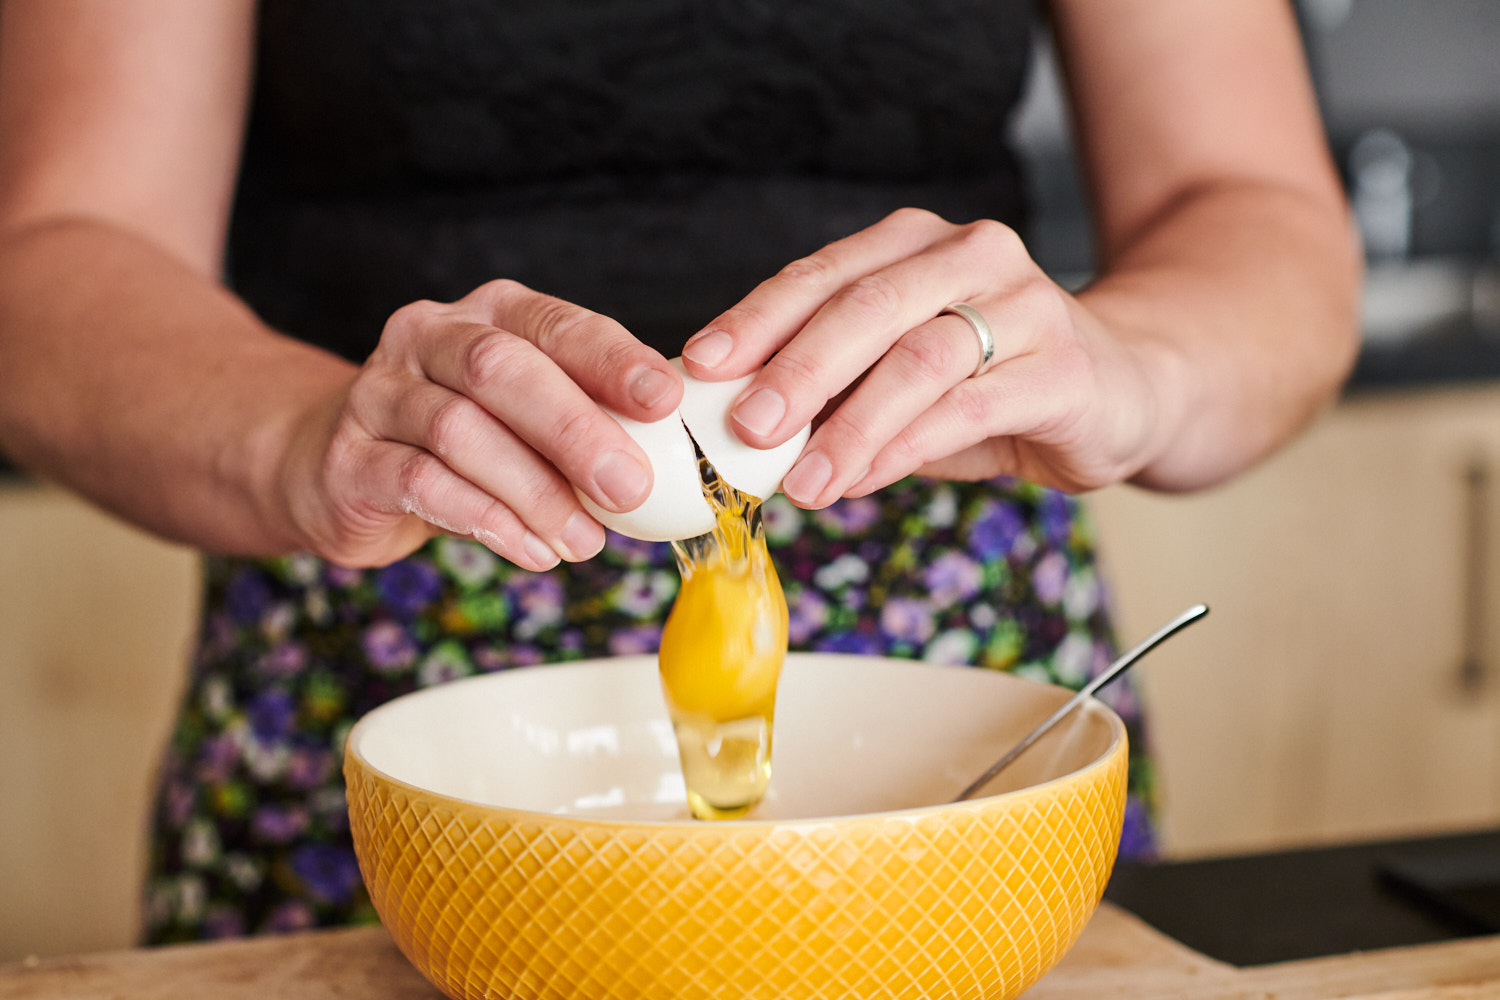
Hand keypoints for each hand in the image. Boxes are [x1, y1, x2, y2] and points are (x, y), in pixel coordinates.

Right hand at [276, 280, 683, 568]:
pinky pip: (420, 484)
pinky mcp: (350, 457)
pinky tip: (531, 550)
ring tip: (584, 540)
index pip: (556, 323)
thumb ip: (586, 423)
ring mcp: (380, 393)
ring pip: (459, 431)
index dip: (611, 360)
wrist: (339, 468)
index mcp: (491, 314)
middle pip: (500, 370)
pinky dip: (485, 520)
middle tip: (630, 487)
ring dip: (534, 491)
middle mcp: (429, 337)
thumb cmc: (462, 441)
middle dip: (574, 430)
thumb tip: (669, 466)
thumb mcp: (527, 417)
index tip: (664, 401)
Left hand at [678, 208, 1170, 505]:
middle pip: (865, 307)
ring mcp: (1025, 305)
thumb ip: (837, 389)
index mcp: (914, 246)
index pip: (821, 275)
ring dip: (849, 426)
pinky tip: (862, 480)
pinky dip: (905, 448)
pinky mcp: (1064, 368)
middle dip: (796, 369)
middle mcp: (970, 256)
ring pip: (917, 359)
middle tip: (746, 427)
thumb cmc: (992, 382)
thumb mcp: (902, 376)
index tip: (700, 367)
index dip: (755, 319)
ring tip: (801, 481)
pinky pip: (968, 408)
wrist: (1126, 388)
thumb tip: (739, 429)